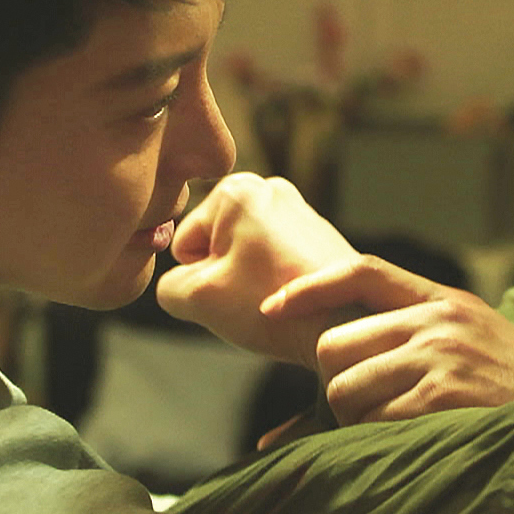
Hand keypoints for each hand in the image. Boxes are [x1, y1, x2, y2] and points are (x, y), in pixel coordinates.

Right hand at [156, 174, 356, 365]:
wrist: (345, 323)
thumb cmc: (271, 306)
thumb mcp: (197, 298)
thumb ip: (168, 286)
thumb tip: (180, 286)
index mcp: (236, 190)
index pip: (184, 242)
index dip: (197, 277)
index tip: (230, 289)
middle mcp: (271, 190)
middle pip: (217, 246)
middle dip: (225, 278)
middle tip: (251, 299)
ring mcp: (301, 212)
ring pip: (247, 259)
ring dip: (251, 284)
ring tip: (273, 303)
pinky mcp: (321, 238)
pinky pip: (277, 266)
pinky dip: (277, 286)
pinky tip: (293, 304)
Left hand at [267, 258, 513, 423]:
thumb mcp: (474, 351)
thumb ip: (413, 348)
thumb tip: (340, 374)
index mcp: (445, 301)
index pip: (361, 271)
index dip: (309, 287)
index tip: (273, 308)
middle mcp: (440, 319)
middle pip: (335, 344)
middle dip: (337, 385)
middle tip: (367, 412)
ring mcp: (442, 356)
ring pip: (345, 388)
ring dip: (356, 421)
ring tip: (400, 432)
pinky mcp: (443, 396)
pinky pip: (374, 420)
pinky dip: (381, 440)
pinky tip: (418, 443)